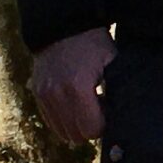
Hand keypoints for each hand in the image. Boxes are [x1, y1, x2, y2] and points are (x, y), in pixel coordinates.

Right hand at [31, 27, 115, 143]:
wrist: (63, 27)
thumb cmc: (94, 45)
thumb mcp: (112, 63)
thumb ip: (119, 90)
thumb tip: (125, 116)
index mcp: (78, 87)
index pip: (92, 129)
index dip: (103, 123)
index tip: (107, 108)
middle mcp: (56, 94)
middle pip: (76, 135)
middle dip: (90, 126)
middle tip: (98, 107)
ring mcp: (44, 95)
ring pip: (62, 132)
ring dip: (76, 124)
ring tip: (85, 104)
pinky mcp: (37, 94)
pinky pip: (51, 121)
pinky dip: (63, 118)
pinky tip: (73, 101)